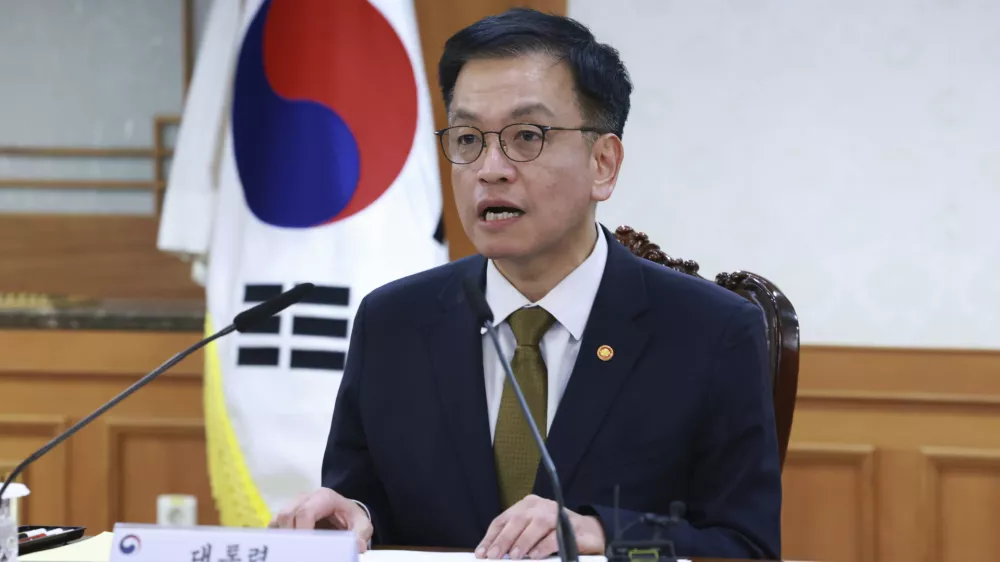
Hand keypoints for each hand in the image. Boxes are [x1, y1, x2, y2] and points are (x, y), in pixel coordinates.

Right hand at [269, 488, 372, 552]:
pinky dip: (278, 538)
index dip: (302, 531)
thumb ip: (361, 534)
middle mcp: (305, 498)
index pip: (305, 512)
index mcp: (324, 497)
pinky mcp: (286, 513)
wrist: (345, 512)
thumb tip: (357, 547)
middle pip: (287, 515)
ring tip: (294, 551)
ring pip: (277, 520)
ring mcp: (293, 504)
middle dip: (290, 537)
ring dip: (283, 538)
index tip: (306, 550)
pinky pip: (274, 525)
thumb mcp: (362, 525)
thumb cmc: (351, 517)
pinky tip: (287, 549)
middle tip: (299, 553)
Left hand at [475, 494, 605, 558]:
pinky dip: (543, 546)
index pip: (504, 519)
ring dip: (523, 541)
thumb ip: (515, 539)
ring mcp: (557, 514)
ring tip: (515, 556)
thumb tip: (494, 553)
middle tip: (494, 556)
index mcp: (527, 506)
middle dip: (503, 540)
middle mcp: (540, 506)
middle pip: (517, 520)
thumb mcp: (531, 533)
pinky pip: (555, 535)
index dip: (491, 536)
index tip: (482, 552)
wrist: (589, 532)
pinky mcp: (571, 526)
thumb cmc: (555, 533)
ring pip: (536, 524)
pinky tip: (535, 555)